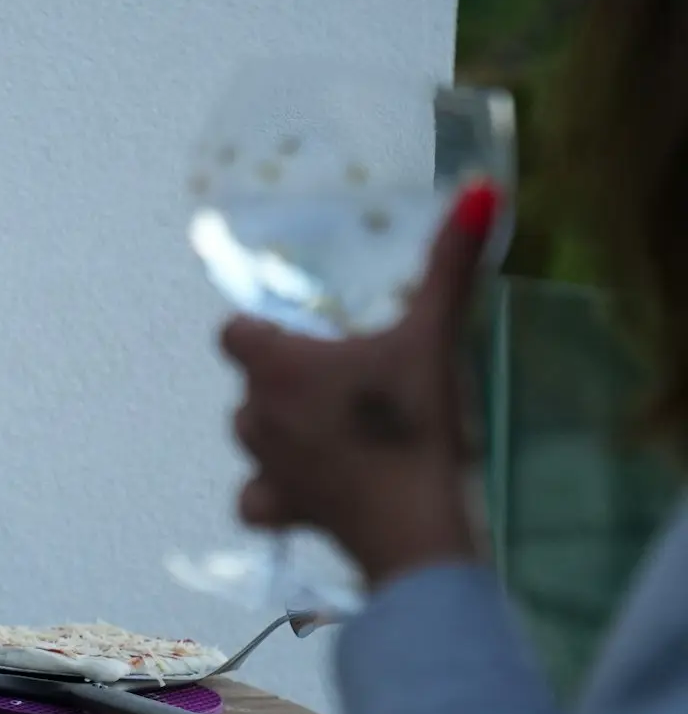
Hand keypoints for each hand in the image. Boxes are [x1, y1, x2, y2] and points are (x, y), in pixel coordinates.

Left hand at [218, 182, 501, 587]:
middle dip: (282, 380)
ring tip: (332, 431)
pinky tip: (305, 489)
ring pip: (250, 437)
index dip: (261, 330)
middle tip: (341, 384)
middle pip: (248, 384)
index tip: (304, 335)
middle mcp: (254, 412)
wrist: (416, 523)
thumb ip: (453, 264)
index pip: (234, 333)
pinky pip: (254, 499)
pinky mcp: (280, 512)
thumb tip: (480, 189)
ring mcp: (263, 466)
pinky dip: (272, 492)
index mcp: (276, 365)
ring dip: (278, 430)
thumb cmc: (414, 422)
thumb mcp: (436, 337)